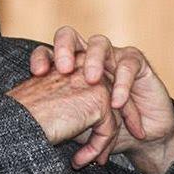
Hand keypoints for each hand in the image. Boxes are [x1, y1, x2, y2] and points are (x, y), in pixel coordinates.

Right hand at [7, 64, 119, 168]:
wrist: (17, 119)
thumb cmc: (26, 111)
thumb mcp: (53, 97)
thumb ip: (75, 97)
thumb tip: (97, 121)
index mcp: (71, 60)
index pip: (98, 83)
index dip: (102, 113)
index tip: (100, 137)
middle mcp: (85, 65)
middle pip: (111, 98)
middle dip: (111, 129)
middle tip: (102, 156)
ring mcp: (94, 80)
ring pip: (111, 117)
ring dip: (100, 144)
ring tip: (86, 159)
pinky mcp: (99, 99)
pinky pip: (107, 130)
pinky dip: (95, 149)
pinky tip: (78, 160)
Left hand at [30, 26, 173, 173]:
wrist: (140, 137)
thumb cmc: (101, 126)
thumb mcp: (74, 122)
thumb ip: (57, 117)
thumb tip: (33, 123)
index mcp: (67, 65)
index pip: (47, 51)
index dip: (40, 58)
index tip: (37, 73)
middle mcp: (86, 55)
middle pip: (69, 35)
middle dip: (64, 48)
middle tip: (64, 68)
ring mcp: (111, 55)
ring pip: (98, 43)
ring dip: (93, 60)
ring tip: (91, 80)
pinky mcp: (136, 63)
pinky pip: (127, 64)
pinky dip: (122, 83)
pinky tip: (117, 102)